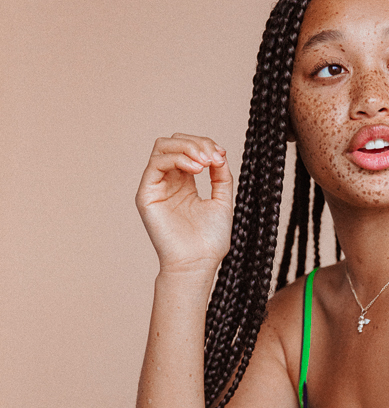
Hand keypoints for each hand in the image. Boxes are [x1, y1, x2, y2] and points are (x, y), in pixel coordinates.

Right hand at [136, 133, 233, 272]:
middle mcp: (168, 182)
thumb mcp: (222, 201)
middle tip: (214, 157)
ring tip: (205, 162)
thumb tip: (219, 153)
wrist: (198, 264)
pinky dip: (177, 159)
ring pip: (163, 148)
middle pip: (174, 143)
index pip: (188, 149)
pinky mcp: (147, 195)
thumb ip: (221, 176)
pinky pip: (156, 163)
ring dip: (187, 148)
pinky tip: (196, 169)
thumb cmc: (209, 241)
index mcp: (184, 184)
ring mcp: (156, 187)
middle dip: (197, 143)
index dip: (205, 145)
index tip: (221, 156)